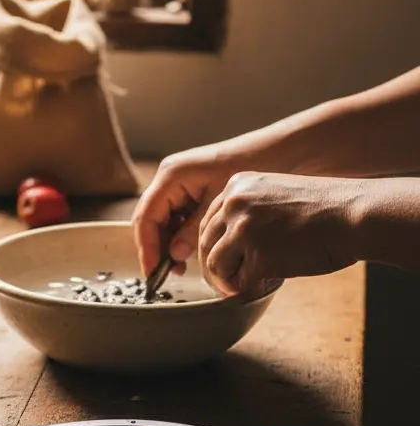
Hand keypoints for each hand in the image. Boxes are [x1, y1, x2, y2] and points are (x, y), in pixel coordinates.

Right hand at [133, 142, 249, 276]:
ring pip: (162, 220)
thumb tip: (174, 256)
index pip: (146, 216)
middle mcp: (169, 178)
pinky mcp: (190, 189)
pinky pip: (177, 215)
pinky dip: (180, 235)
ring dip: (168, 244)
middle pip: (150, 219)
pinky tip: (190, 252)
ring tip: (181, 267)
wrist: (279, 151)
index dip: (147, 247)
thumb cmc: (252, 169)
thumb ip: (193, 231)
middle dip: (156, 247)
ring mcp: (179, 183)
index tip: (152, 272)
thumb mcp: (219, 205)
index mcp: (171, 176)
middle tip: (164, 275)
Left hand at [198, 171, 361, 295]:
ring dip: (224, 280)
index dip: (214, 243)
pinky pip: (239, 281)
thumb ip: (250, 210)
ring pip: (214, 264)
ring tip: (237, 287)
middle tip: (224, 281)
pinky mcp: (260, 256)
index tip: (221, 258)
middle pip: (205, 242)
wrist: (354, 215)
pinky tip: (258, 288)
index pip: (209, 220)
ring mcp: (244, 230)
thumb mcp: (276, 194)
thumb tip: (229, 242)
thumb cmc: (325, 209)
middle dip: (213, 266)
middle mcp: (234, 204)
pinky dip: (245, 289)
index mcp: (237, 186)